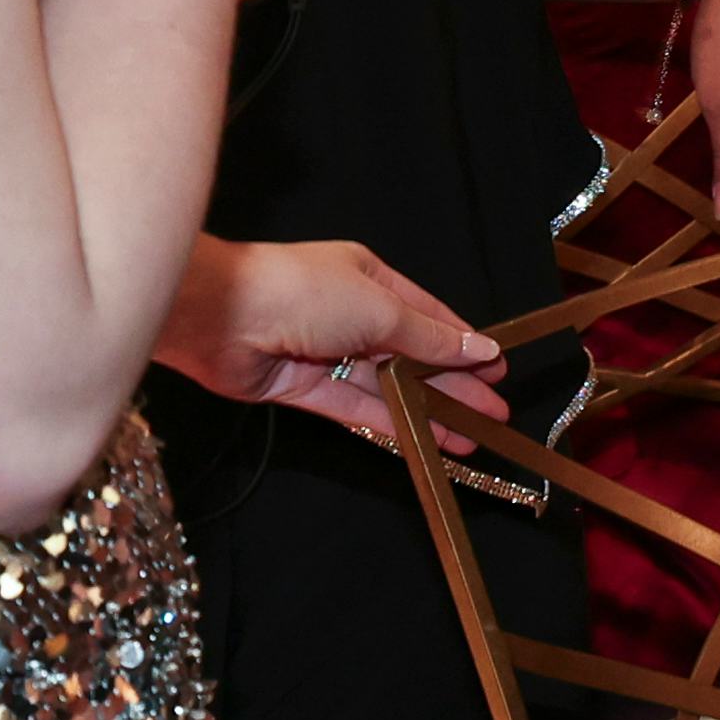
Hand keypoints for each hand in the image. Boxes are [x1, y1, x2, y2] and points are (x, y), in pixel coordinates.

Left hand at [156, 237, 504, 445]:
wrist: (221, 315)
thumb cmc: (302, 292)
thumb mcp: (380, 308)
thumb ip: (430, 338)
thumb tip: (479, 348)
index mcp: (369, 279)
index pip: (428, 316)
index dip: (464, 345)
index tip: (498, 370)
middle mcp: (349, 314)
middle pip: (412, 356)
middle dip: (454, 385)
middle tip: (493, 414)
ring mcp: (326, 353)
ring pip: (387, 387)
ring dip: (429, 411)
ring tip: (469, 438)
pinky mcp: (303, 387)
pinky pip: (356, 408)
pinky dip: (391, 423)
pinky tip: (425, 440)